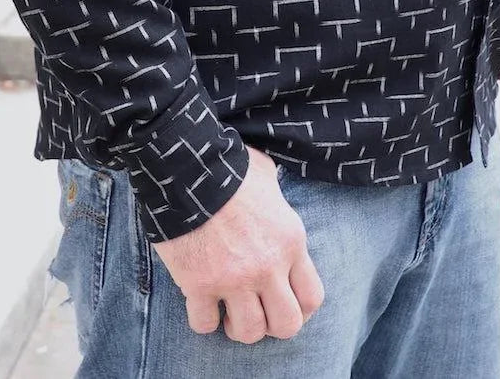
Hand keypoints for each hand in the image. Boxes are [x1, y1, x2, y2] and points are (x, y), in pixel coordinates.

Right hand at [151, 144, 324, 343]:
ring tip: (227, 310)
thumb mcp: (267, 176)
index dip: (300, 309)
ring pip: (249, 332)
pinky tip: (199, 301)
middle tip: (255, 309)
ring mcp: (234, 278)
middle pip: (286, 325)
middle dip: (271, 325)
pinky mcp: (199, 284)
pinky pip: (205, 324)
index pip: (312, 297)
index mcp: (289, 241)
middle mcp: (268, 266)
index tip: (282, 302)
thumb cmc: (229, 166)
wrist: (188, 167)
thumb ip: (276, 198)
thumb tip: (272, 194)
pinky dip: (202, 319)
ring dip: (237, 327)